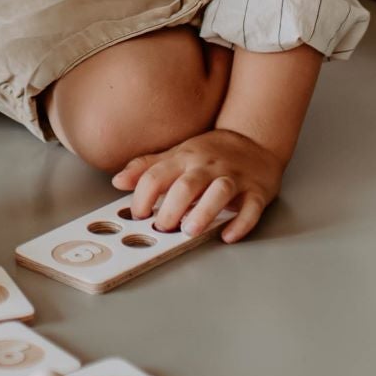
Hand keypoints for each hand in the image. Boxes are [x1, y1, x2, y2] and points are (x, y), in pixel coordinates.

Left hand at [112, 129, 282, 244]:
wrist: (254, 140)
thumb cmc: (210, 153)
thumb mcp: (176, 154)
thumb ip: (147, 168)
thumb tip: (118, 181)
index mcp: (184, 159)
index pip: (156, 176)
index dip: (142, 197)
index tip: (137, 214)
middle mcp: (207, 168)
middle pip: (186, 185)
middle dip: (171, 208)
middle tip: (161, 228)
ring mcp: (234, 178)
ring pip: (220, 192)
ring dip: (204, 211)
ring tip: (190, 229)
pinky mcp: (257, 191)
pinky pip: (251, 207)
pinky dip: (241, 222)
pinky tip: (228, 235)